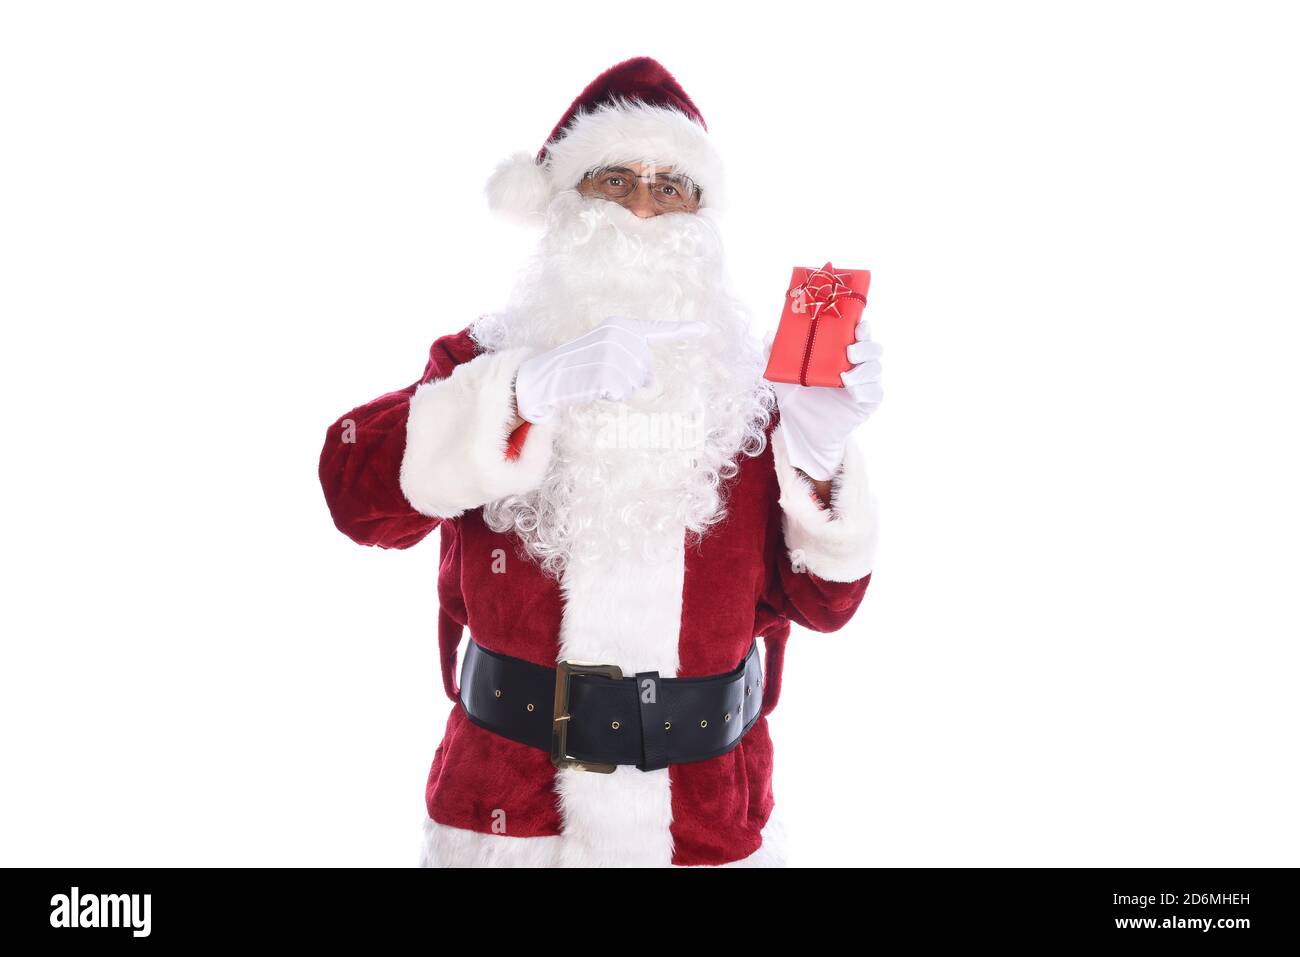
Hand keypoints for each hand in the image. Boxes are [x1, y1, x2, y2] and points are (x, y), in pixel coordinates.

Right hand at [513, 316, 706, 423]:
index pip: (658, 329)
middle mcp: (621, 335)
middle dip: (632, 382)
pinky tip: (592, 387)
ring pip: (637, 387)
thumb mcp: (607, 358)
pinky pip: (623, 395)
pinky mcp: (606, 373)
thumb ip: (634, 367)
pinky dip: (610, 397)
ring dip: (619, 391)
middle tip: (601, 376)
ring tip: (595, 380)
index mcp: (622, 326)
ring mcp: (614, 353)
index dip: (683, 330)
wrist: (543, 375)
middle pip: (648, 372)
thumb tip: (655, 387)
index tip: (707, 329)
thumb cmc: (577, 369)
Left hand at [773, 316, 881, 481]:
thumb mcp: (784, 376)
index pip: (860, 334)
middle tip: (849, 352)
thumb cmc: (797, 398)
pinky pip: (875, 393)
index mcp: (841, 352)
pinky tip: (853, 393)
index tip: (857, 326)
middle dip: (865, 347)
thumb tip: (767, 335)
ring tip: (845, 379)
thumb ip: (776, 356)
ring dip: (864, 371)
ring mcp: (865, 384)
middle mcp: (856, 365)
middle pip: (874, 348)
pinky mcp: (868, 402)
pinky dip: (866, 390)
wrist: (804, 430)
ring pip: (876, 369)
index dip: (863, 328)